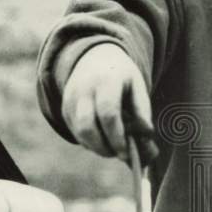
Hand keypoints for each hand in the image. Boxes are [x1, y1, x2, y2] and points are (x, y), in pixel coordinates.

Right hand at [61, 44, 158, 164]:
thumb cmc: (122, 76)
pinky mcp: (64, 108)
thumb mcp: (137, 86)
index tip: (127, 152)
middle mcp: (84, 89)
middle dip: (104, 147)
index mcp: (106, 81)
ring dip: (97, 147)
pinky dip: (90, 142)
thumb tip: (147, 137)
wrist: (95, 57)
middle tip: (120, 154)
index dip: (117, 137)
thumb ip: (142, 111)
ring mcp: (70, 99)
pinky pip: (75, 132)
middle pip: (87, 126)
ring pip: (79, 133)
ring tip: (113, 147)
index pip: (108, 113)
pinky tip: (103, 138)